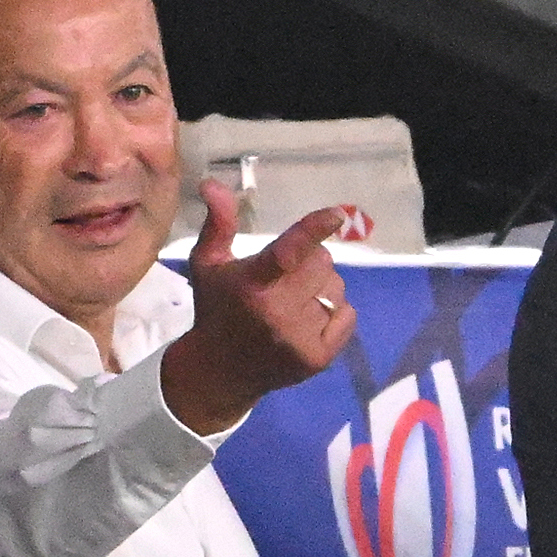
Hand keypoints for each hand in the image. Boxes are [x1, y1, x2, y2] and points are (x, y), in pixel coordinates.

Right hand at [155, 184, 355, 434]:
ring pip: (336, 288)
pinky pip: (348, 315)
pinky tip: (308, 319)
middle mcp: (277, 312)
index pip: (288, 252)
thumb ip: (218, 224)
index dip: (313, 230)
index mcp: (251, 285)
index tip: (336, 215)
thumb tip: (212, 183)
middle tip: (286, 278)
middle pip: (323, 262)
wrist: (220, 373)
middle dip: (309, 262)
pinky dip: (336, 312)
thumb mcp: (208, 265)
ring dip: (321, 288)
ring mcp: (300, 337)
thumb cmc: (216, 309)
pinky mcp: (317, 357)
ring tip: (293, 302)